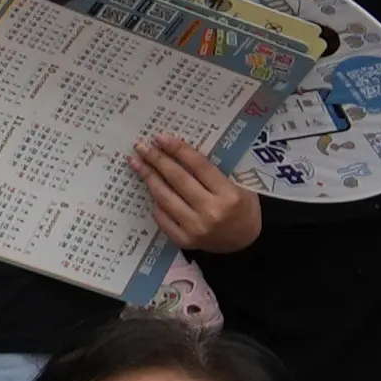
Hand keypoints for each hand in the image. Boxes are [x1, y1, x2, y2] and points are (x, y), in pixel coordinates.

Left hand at [141, 134, 261, 252]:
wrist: (244, 242)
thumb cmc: (243, 209)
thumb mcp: (240, 187)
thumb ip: (214, 173)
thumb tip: (180, 152)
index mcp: (229, 195)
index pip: (200, 166)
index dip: (179, 150)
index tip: (161, 138)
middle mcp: (211, 211)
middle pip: (178, 179)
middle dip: (157, 160)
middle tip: (141, 146)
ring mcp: (195, 228)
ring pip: (165, 197)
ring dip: (148, 177)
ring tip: (136, 163)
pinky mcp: (183, 240)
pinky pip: (162, 216)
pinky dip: (155, 201)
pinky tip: (148, 188)